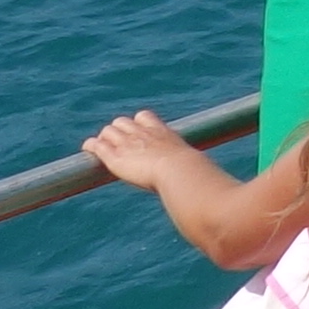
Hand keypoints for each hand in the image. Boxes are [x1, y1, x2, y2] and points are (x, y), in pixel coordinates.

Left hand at [86, 112, 213, 194]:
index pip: (144, 117)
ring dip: (105, 139)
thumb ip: (202, 176)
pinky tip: (88, 151)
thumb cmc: (192, 175)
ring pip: (109, 131)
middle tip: (119, 146)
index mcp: (162, 132)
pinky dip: (91, 146)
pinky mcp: (115, 156)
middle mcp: (143, 133)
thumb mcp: (198, 169)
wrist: (178, 171)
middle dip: (119, 131)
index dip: (138, 124)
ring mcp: (128, 143)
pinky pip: (97, 145)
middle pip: (123, 122)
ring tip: (104, 150)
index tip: (138, 134)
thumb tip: (220, 192)